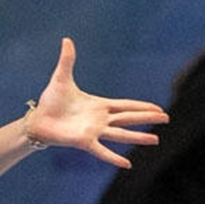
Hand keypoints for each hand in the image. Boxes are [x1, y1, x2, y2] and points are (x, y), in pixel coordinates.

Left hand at [26, 38, 167, 167]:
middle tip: (166, 118)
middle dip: (148, 118)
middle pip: (129, 118)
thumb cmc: (50, 101)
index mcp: (99, 105)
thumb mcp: (61, 77)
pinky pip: (102, 151)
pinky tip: (127, 164)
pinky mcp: (85, 141)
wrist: (37, 119)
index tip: (158, 108)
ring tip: (156, 140)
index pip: (125, 105)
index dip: (142, 106)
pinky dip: (114, 157)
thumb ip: (67, 60)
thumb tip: (67, 39)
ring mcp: (94, 131)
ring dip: (138, 137)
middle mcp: (100, 119)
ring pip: (121, 134)